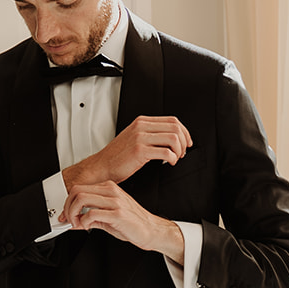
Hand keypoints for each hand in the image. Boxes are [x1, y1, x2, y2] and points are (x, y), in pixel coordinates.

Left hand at [61, 181, 184, 261]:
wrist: (150, 230)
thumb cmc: (132, 223)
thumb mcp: (108, 217)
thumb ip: (90, 217)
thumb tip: (74, 221)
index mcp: (109, 188)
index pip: (79, 188)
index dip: (68, 202)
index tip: (66, 215)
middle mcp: (111, 191)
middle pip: (77, 191)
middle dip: (68, 208)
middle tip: (70, 220)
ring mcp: (115, 201)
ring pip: (82, 199)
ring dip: (74, 214)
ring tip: (78, 224)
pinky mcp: (118, 213)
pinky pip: (92, 214)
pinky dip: (84, 222)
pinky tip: (88, 227)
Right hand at [62, 115, 191, 191]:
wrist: (101, 167)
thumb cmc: (117, 157)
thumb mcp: (134, 138)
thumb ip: (150, 134)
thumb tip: (171, 138)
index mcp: (142, 122)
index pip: (172, 121)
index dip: (185, 132)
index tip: (187, 142)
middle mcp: (141, 127)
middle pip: (176, 128)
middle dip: (183, 142)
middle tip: (182, 153)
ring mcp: (140, 138)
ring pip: (173, 139)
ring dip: (179, 150)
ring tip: (175, 158)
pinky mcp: (139, 151)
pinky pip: (165, 152)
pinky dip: (172, 159)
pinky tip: (168, 163)